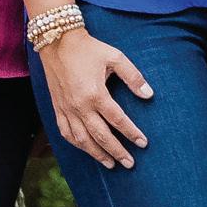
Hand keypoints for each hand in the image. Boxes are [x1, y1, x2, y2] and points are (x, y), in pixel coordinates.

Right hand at [43, 30, 154, 169]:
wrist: (57, 41)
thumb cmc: (88, 48)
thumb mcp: (115, 57)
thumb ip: (133, 77)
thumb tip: (149, 95)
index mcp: (95, 93)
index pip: (118, 120)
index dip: (132, 133)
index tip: (143, 143)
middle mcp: (79, 106)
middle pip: (100, 136)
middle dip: (117, 152)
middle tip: (130, 163)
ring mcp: (66, 109)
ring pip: (81, 139)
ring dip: (97, 154)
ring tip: (110, 164)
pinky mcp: (57, 108)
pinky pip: (65, 132)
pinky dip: (77, 144)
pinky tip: (87, 150)